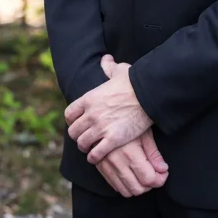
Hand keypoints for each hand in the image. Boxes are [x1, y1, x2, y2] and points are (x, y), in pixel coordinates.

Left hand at [79, 55, 168, 197]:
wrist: (148, 93)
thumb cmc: (134, 81)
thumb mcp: (119, 71)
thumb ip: (109, 67)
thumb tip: (106, 59)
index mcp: (89, 98)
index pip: (69, 114)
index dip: (72, 121)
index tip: (78, 123)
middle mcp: (91, 114)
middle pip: (73, 132)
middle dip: (78, 136)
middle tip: (85, 138)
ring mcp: (101, 127)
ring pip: (82, 144)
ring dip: (86, 147)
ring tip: (91, 149)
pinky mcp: (112, 139)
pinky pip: (95, 154)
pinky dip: (94, 157)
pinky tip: (98, 157)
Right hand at [97, 127, 168, 196]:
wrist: (105, 115)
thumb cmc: (128, 121)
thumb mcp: (144, 133)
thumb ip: (154, 154)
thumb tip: (163, 169)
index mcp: (131, 153)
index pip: (148, 179)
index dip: (160, 179)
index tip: (163, 173)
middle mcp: (118, 163)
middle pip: (138, 189)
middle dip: (150, 185)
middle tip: (155, 174)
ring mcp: (108, 167)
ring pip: (126, 191)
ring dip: (138, 187)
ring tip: (144, 174)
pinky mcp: (101, 168)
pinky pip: (115, 187)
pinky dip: (126, 186)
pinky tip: (132, 174)